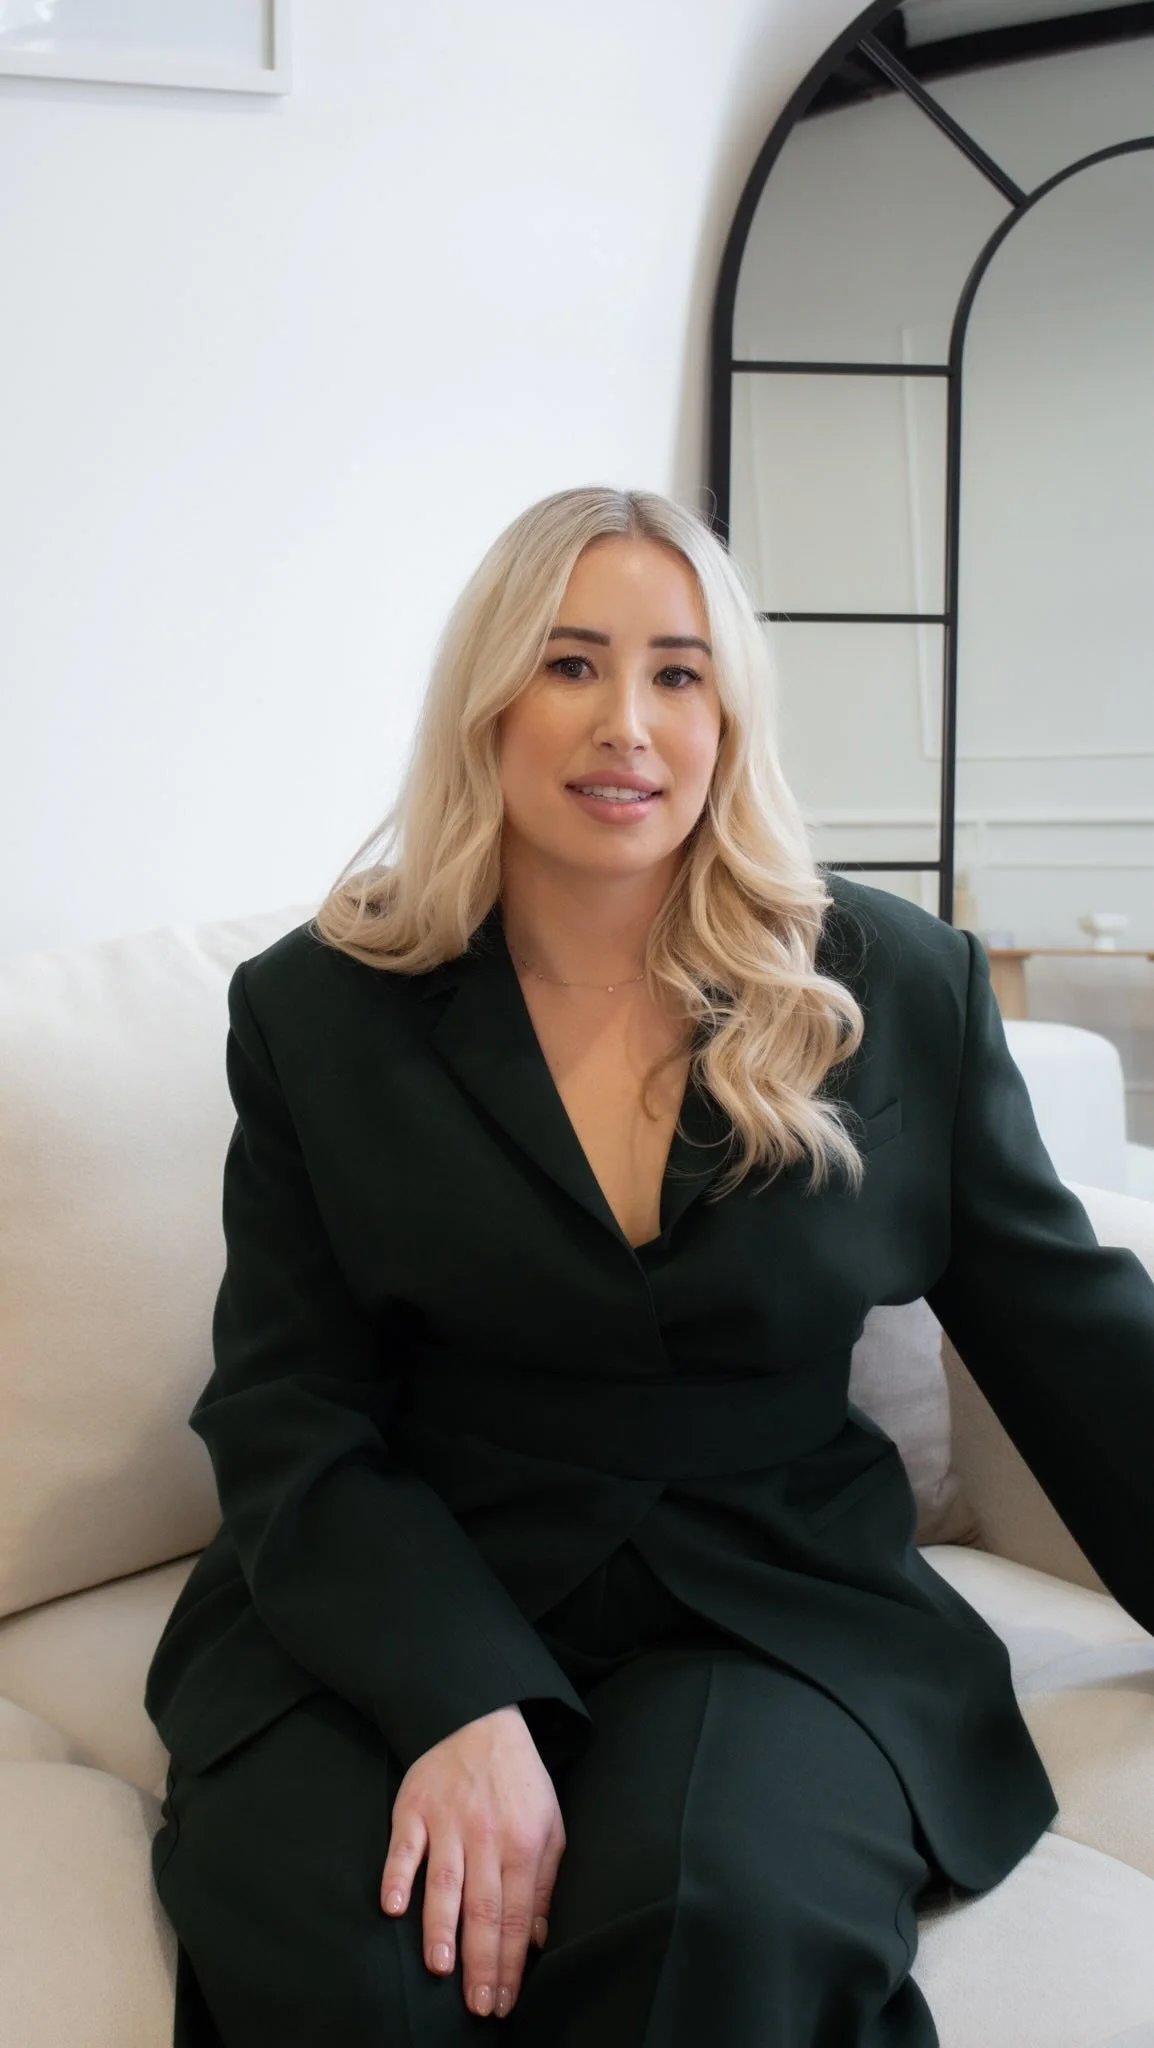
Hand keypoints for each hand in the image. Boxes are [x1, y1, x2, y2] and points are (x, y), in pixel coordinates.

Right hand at [380, 1703, 564, 2019]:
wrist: (482, 1720)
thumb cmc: (519, 1782)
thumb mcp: (550, 1825)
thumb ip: (544, 1883)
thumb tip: (536, 1939)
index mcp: (524, 1843)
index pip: (517, 1915)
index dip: (509, 1964)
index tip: (502, 2002)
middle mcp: (486, 1835)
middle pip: (483, 1908)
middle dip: (480, 1962)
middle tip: (476, 2005)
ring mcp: (448, 1821)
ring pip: (444, 1882)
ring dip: (441, 1927)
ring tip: (440, 1968)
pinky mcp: (415, 1808)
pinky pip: (403, 1847)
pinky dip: (397, 1877)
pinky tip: (393, 1908)